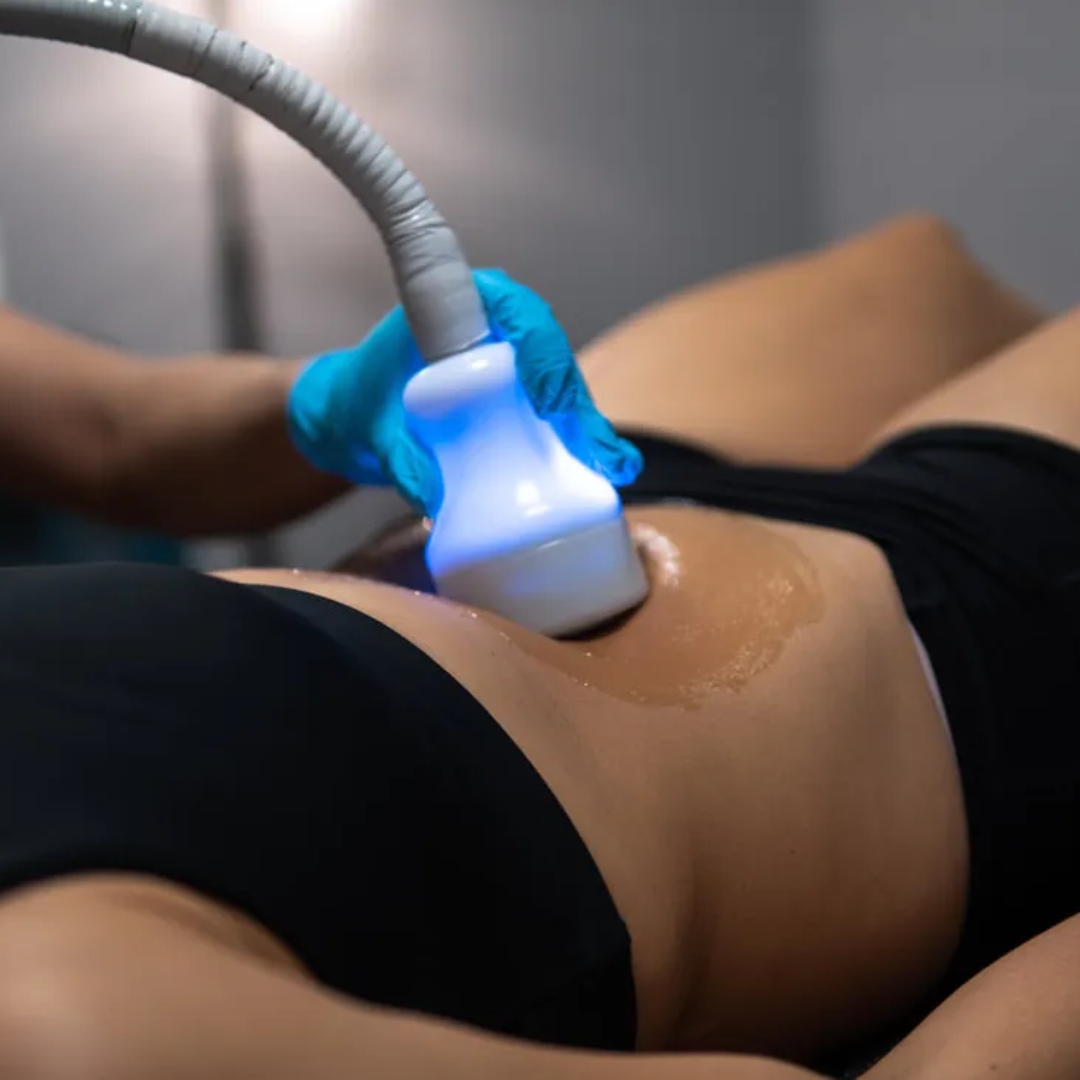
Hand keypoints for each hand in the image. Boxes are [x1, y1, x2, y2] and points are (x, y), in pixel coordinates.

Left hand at [287, 269, 642, 515]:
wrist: (356, 418)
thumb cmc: (362, 406)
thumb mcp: (374, 432)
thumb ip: (399, 458)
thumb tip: (434, 497)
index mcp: (461, 306)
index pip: (518, 315)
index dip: (543, 353)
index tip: (549, 402)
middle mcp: (497, 329)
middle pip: (552, 357)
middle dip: (577, 403)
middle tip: (594, 450)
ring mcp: (513, 366)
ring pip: (562, 387)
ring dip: (588, 426)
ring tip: (613, 467)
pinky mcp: (519, 400)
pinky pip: (557, 414)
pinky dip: (580, 440)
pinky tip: (609, 470)